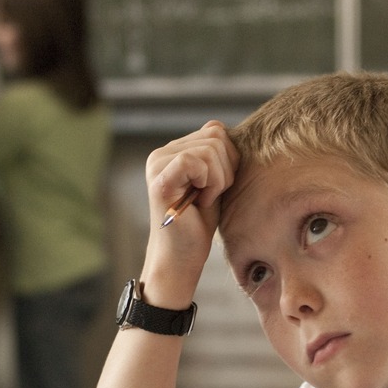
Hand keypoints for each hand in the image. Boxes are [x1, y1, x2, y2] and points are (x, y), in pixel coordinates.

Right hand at [142, 121, 239, 299]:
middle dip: (225, 168)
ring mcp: (157, 164)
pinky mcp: (159, 180)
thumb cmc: (200, 223)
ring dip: (218, 180)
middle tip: (210, 194)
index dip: (230, 158)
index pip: (216, 130)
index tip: (217, 186)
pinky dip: (209, 183)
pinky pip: (195, 162)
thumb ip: (218, 155)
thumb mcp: (215, 181)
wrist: (182, 257)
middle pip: (216, 135)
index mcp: (174, 150)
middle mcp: (161, 152)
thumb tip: (227, 130)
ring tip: (203, 199)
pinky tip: (199, 201)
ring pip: (210, 149)